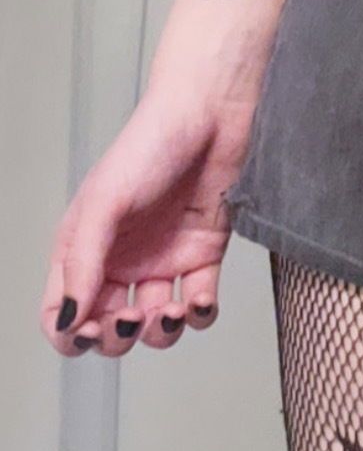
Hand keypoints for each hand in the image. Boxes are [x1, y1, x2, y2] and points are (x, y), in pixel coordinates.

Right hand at [38, 89, 256, 356]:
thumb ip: (84, 262)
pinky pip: (198, 305)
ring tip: (170, 310)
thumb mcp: (105, 202)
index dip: (70, 334)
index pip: (62, 311)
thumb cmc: (151, 143)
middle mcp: (122, 260)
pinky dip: (199, 315)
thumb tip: (68, 319)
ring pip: (154, 325)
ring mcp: (163, 260)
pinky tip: (198, 301)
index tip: (89, 330)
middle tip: (133, 318)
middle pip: (107, 327)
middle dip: (117, 337)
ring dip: (161, 332)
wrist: (211, 114)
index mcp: (86, 248)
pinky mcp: (202, 255)